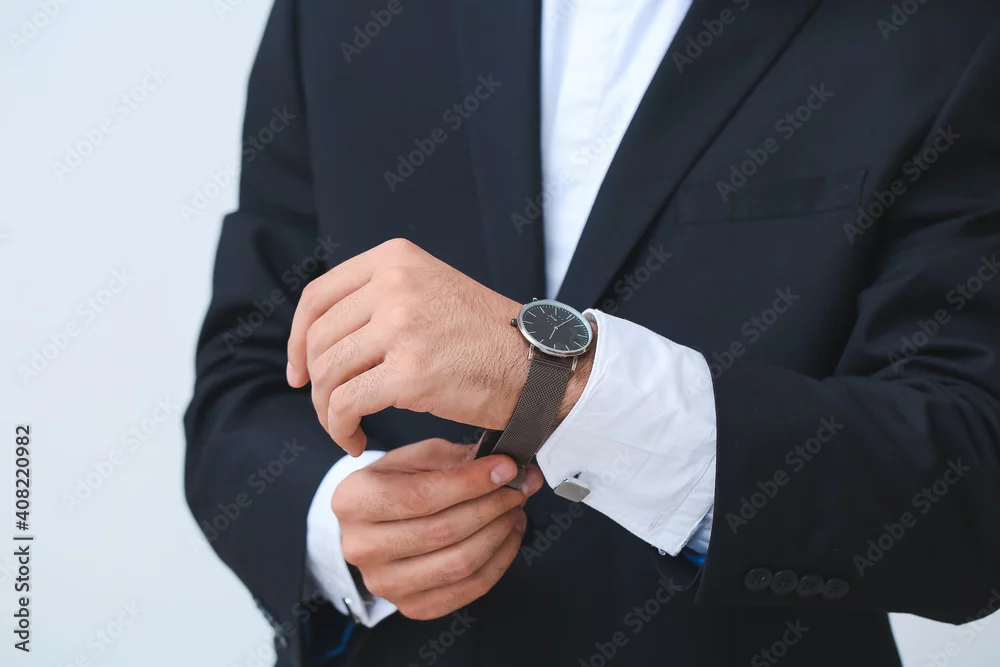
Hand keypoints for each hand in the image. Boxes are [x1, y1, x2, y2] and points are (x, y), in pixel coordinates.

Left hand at [286, 238, 592, 454]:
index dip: (297, 339)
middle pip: (319, 339)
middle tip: (330, 409)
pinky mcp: (410, 372)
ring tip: (345, 428)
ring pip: (328, 374)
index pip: (317, 297)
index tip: (298, 372)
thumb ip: (379, 299)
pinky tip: (356, 440)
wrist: (538, 365)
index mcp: (395, 259)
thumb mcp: (430, 290)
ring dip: (327, 411)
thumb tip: (318, 338)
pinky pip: (347, 404)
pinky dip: (340, 428)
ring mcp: (402, 326)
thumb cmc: (485, 338)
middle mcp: (395, 284)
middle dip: (315, 383)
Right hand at [332, 438, 543, 619]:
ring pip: (459, 563)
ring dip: (499, 534)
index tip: (506, 469)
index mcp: (354, 501)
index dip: (471, 483)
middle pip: (443, 531)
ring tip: (514, 510)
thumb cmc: (396, 485)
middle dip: (492, 506)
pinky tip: (507, 536)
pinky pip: (467, 589)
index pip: (421, 496)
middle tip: (518, 488)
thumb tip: (509, 467)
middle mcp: (361, 547)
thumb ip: (459, 460)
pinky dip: (499, 561)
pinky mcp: (410, 606)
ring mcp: (384, 583)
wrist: (373, 524)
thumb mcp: (417, 458)